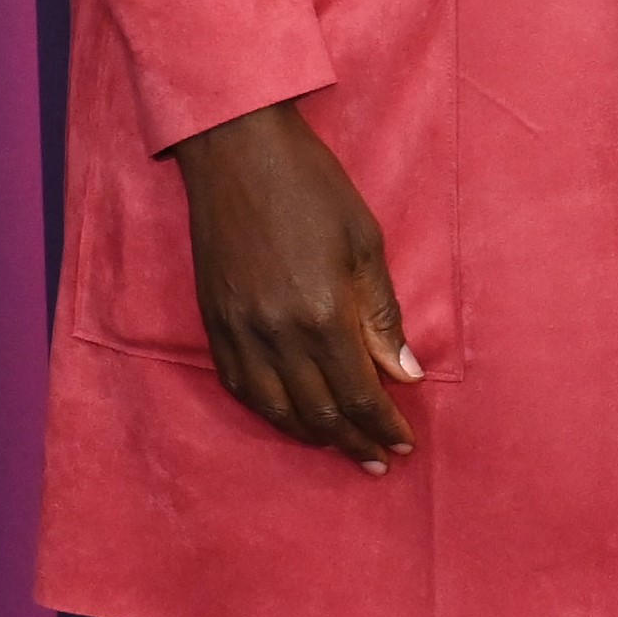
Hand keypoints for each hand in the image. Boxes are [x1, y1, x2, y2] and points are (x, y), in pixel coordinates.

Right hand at [172, 101, 417, 465]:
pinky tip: (289, 417)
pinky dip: (268, 410)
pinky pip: (239, 386)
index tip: (403, 445)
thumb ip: (382, 317)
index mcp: (322, 314)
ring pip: (275, 408)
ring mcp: (237, 331)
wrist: (237, 156)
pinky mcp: (212, 322)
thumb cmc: (313, 190)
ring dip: (311, 435)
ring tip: (341, 446)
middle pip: (318, 411)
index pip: (359, 393)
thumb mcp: (365, 245)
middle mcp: (275, 334)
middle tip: (379, 460)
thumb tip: (405, 374)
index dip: (383, 427)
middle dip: (353, 441)